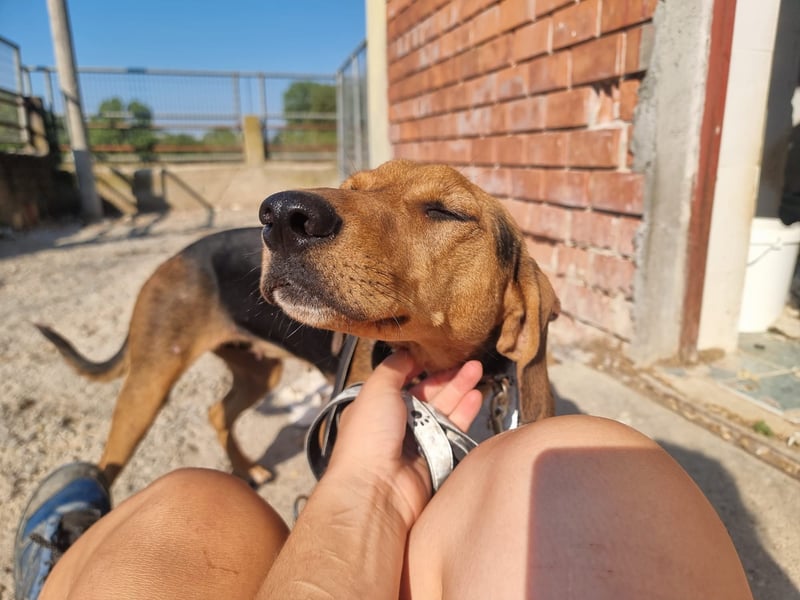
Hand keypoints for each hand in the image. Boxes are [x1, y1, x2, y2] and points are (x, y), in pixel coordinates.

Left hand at [324, 351, 483, 526]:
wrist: (377, 488)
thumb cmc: (368, 437)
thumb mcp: (375, 389)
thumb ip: (393, 368)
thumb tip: (406, 353)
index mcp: (378, 406)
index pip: (404, 381)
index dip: (421, 366)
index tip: (439, 352)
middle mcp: (397, 423)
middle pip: (428, 394)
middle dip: (448, 377)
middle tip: (469, 361)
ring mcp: (417, 441)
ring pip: (444, 410)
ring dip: (460, 390)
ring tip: (477, 371)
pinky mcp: (436, 457)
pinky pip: (453, 430)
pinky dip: (464, 413)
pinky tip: (475, 398)